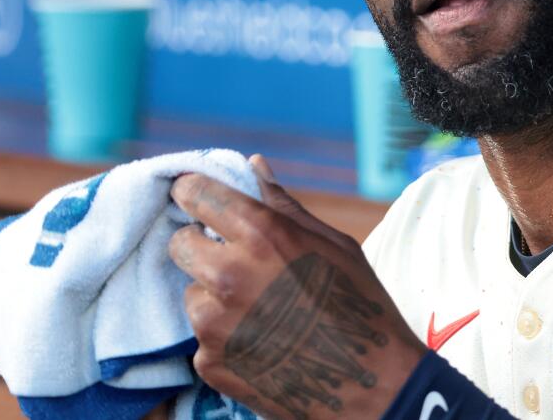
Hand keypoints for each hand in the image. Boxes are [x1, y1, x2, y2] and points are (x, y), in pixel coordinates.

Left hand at [169, 154, 426, 419]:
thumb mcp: (332, 244)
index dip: (192, 193)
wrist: (372, 387)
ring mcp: (214, 323)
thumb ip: (282, 205)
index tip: (195, 198)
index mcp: (260, 234)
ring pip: (192, 293)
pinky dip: (225, 338)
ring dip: (214, 296)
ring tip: (259, 311)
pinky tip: (261, 343)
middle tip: (233, 261)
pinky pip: (202, 337)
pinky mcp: (209, 362)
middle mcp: (228, 274)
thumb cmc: (360, 306)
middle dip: (201, 246)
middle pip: (180, 244)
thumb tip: (254, 165)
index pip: (194, 194)